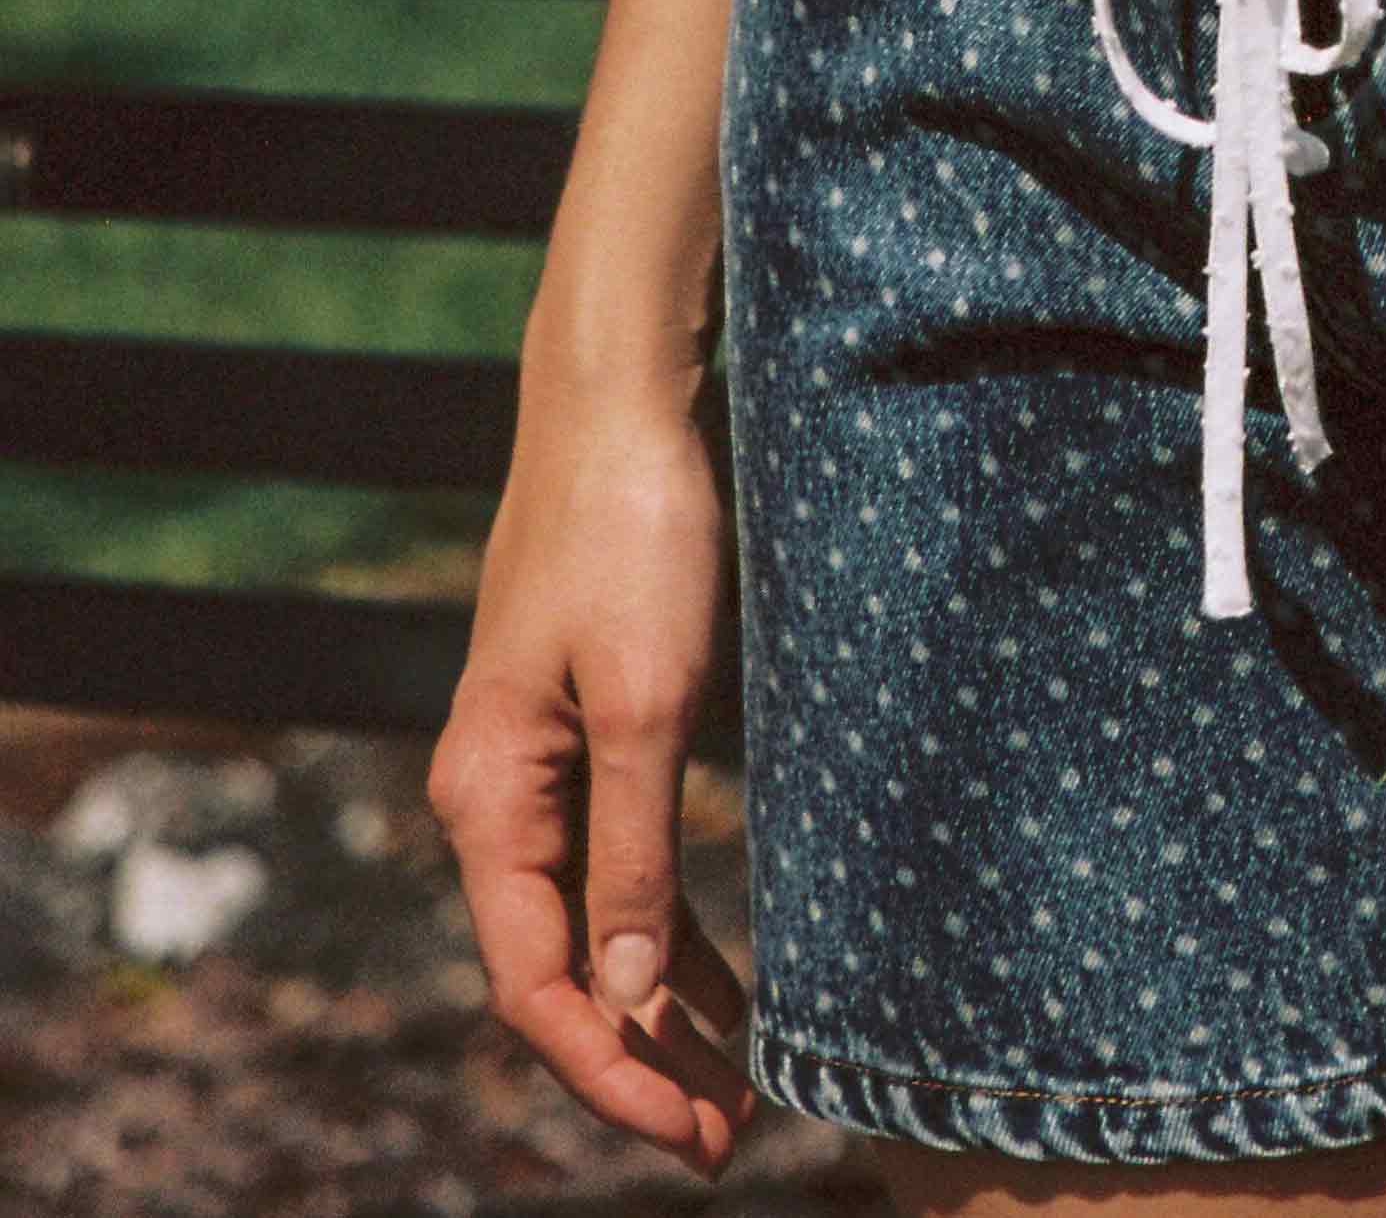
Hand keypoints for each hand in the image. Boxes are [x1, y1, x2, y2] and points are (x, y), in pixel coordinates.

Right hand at [427, 383, 755, 1179]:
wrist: (624, 403)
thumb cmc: (635, 536)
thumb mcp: (649, 700)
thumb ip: (636, 849)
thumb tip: (634, 994)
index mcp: (491, 800)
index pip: (536, 985)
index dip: (611, 1069)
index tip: (691, 1131)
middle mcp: (499, 799)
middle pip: (561, 971)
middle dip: (641, 1061)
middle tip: (731, 1137)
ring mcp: (541, 768)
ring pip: (594, 926)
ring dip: (660, 1010)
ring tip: (737, 1090)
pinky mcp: (590, 734)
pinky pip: (619, 867)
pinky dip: (669, 932)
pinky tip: (727, 986)